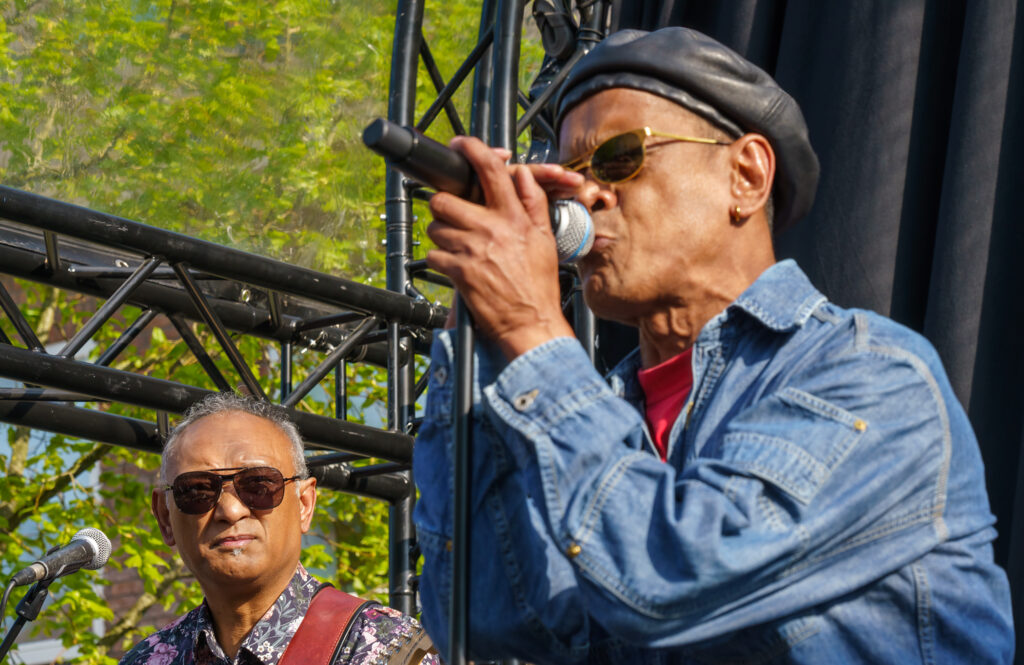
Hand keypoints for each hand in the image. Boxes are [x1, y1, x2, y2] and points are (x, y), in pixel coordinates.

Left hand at [426, 137, 582, 358]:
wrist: (531, 323)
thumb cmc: (538, 284)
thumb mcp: (545, 238)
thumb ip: (533, 202)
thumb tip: (522, 173)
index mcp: (514, 217)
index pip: (490, 171)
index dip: (471, 150)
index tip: (460, 145)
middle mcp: (491, 229)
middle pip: (445, 199)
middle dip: (444, 205)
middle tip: (454, 215)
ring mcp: (472, 250)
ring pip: (436, 227)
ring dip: (443, 235)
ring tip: (462, 247)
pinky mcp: (458, 271)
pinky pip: (434, 255)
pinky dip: (442, 260)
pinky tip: (459, 267)